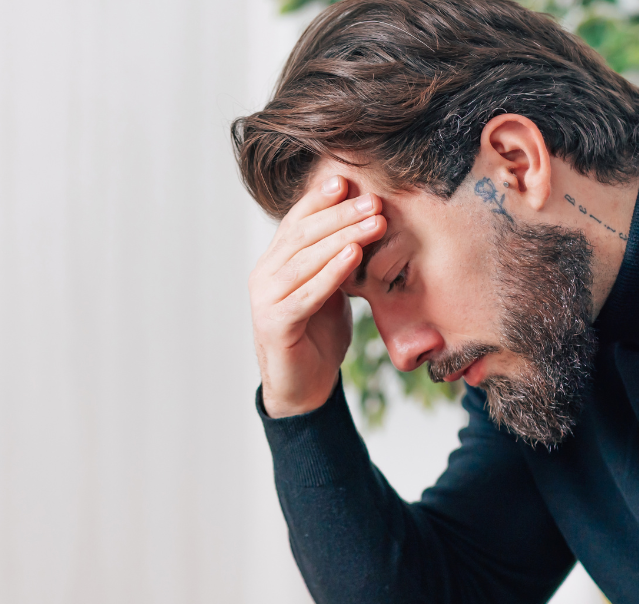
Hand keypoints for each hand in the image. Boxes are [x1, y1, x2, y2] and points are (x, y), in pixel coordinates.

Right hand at [249, 175, 385, 416]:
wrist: (303, 388)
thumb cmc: (317, 337)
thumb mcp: (330, 290)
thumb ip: (336, 261)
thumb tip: (363, 223)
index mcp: (275, 263)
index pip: (296, 222)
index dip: (320, 200)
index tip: (347, 181)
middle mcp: (264, 275)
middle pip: (302, 235)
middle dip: (340, 214)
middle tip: (373, 200)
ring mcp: (266, 299)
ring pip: (306, 259)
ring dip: (343, 237)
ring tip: (374, 221)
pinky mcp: (276, 324)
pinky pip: (306, 293)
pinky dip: (331, 272)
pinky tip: (354, 255)